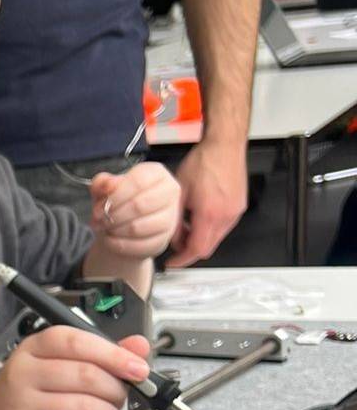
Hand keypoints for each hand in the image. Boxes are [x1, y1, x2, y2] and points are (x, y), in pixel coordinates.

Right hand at [0, 327, 151, 409]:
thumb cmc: (30, 392)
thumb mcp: (57, 363)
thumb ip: (101, 353)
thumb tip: (140, 346)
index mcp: (32, 348)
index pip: (75, 341)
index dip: (113, 354)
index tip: (138, 368)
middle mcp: (23, 373)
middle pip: (86, 375)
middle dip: (115, 389)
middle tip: (118, 396)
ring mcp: (24, 406)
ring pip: (87, 407)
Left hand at [89, 162, 179, 260]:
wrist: (122, 224)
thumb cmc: (116, 201)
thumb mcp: (104, 187)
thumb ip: (102, 182)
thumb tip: (109, 184)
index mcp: (156, 173)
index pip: (138, 182)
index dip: (115, 195)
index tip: (100, 205)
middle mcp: (170, 193)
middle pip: (139, 205)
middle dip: (113, 214)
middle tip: (99, 218)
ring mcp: (171, 218)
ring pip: (138, 227)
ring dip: (115, 229)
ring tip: (104, 227)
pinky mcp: (165, 239)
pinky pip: (140, 245)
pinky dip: (120, 244)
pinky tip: (110, 239)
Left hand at [166, 141, 247, 266]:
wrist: (224, 146)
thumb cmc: (202, 162)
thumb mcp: (178, 190)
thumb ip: (174, 217)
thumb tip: (172, 235)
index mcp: (210, 214)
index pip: (196, 249)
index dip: (182, 260)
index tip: (172, 263)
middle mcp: (226, 216)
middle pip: (208, 247)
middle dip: (190, 250)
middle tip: (175, 246)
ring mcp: (235, 212)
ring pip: (216, 238)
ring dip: (200, 238)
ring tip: (183, 227)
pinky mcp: (239, 207)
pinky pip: (223, 227)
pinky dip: (209, 228)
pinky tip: (197, 217)